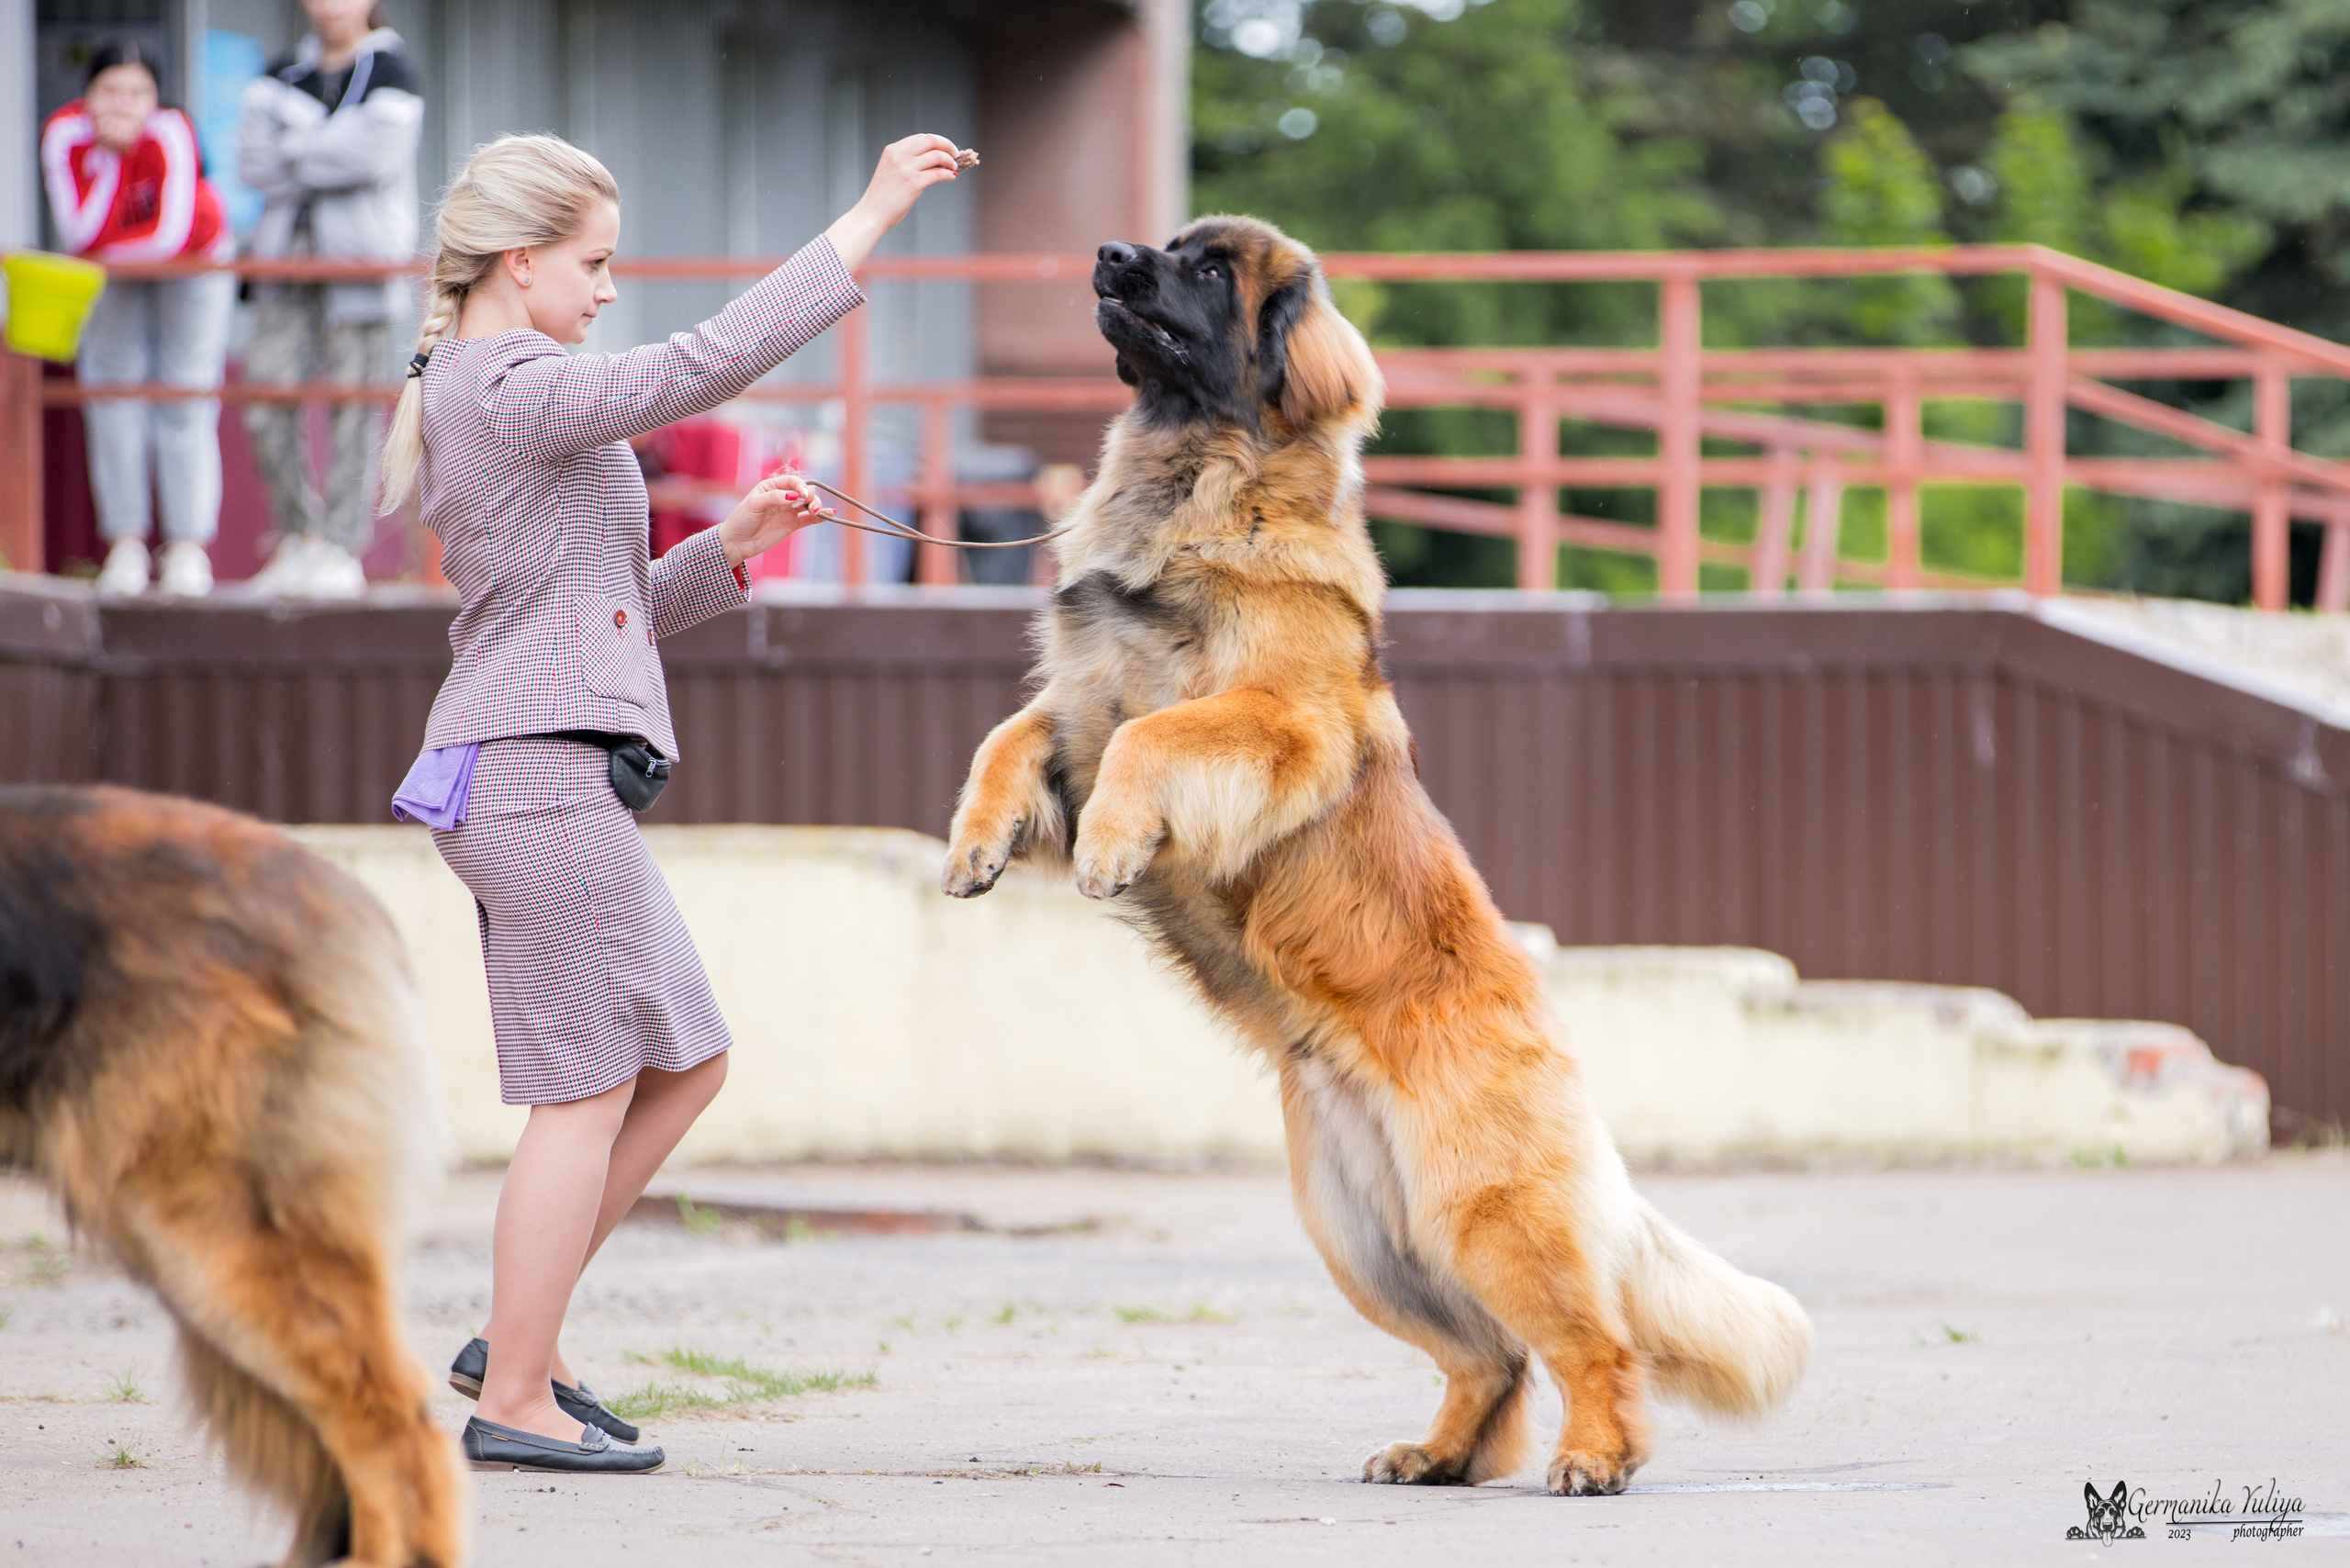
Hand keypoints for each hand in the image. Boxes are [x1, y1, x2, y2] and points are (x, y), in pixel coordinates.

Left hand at [718, 471, 832, 568]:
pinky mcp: (793, 525)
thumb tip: (795, 495)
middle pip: (805, 491)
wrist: (737, 543)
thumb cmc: (742, 520)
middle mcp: (783, 496)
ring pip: (809, 504)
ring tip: (815, 511)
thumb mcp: (755, 504)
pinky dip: (821, 516)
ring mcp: (789, 511)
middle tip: (808, 505)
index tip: (802, 495)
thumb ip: (774, 498)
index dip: (800, 485)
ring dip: (816, 505)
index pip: (792, 481)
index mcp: (772, 486)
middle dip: (810, 496)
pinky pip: (810, 519)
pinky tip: (830, 514)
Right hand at [823, 134, 961, 270]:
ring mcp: (907, 169)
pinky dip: (948, 174)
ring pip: (937, 156)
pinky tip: (951, 177)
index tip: (946, 148)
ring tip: (954, 167)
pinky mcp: (914, 183)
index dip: (937, 141)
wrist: (872, 213)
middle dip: (947, 145)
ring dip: (950, 160)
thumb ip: (907, 160)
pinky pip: (938, 173)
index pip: (920, 137)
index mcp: (893, 150)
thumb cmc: (883, 196)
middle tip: (956, 154)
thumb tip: (935, 159)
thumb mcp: (891, 169)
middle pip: (931, 140)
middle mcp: (899, 156)